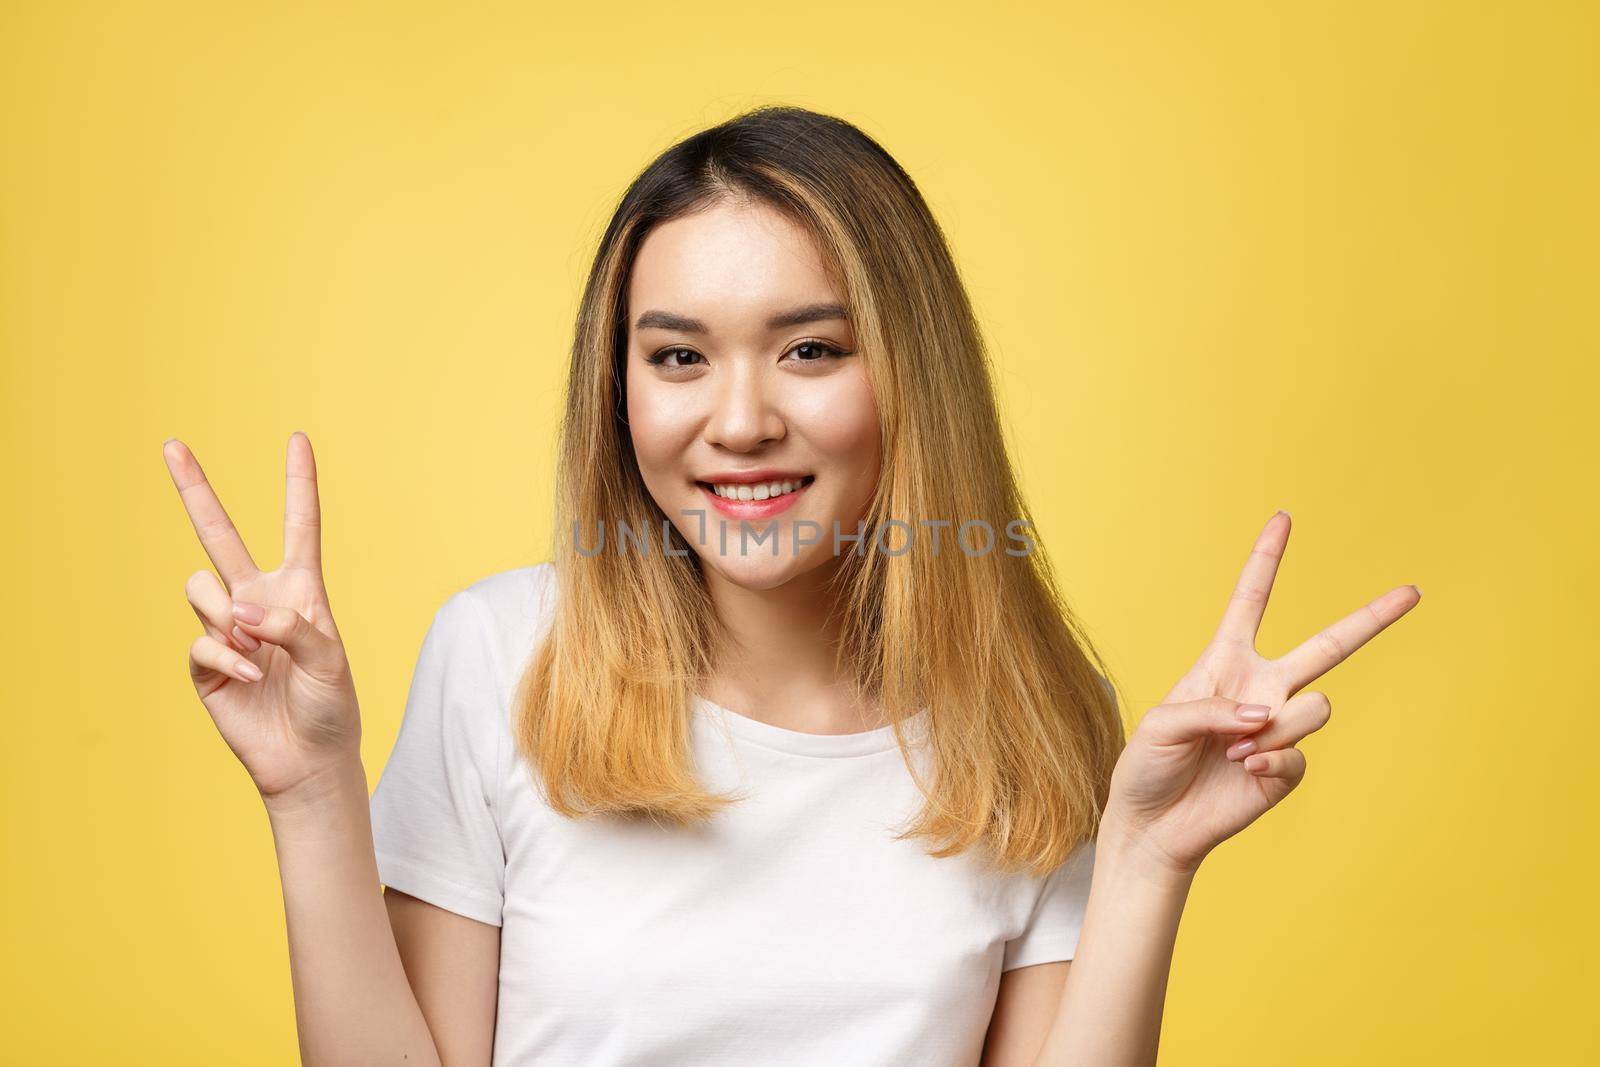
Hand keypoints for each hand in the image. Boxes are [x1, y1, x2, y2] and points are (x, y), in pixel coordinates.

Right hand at [164, 432, 360, 804]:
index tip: (298, 438)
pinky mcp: (205, 662)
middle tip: (171, 445)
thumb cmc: (330, 705)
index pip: (300, 526)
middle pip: (220, 535)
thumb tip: (243, 609)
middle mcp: (260, 599)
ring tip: (256, 651)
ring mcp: (228, 628)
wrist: (308, 759)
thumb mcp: (330, 661)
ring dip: (229, 616)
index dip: (299, 483)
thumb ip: (294, 626)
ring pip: (202, 588)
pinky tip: (248, 676)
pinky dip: (226, 657)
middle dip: (195, 489)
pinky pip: (201, 640)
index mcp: (301, 589)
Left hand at [1100, 511, 1420, 878]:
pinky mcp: (1286, 770)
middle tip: (1413, 593)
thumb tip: (1267, 713)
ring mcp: (1278, 728)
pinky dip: (1271, 761)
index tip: (1284, 519)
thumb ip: (1212, 708)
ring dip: (1273, 729)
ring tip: (1233, 751)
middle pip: (1329, 646)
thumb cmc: (1148, 765)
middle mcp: (1261, 688)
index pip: (1251, 601)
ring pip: (1315, 707)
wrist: (1154, 824)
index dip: (1267, 560)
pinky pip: (1299, 754)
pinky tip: (1244, 772)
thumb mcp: (1161, 722)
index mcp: (1225, 661)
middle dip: (1372, 619)